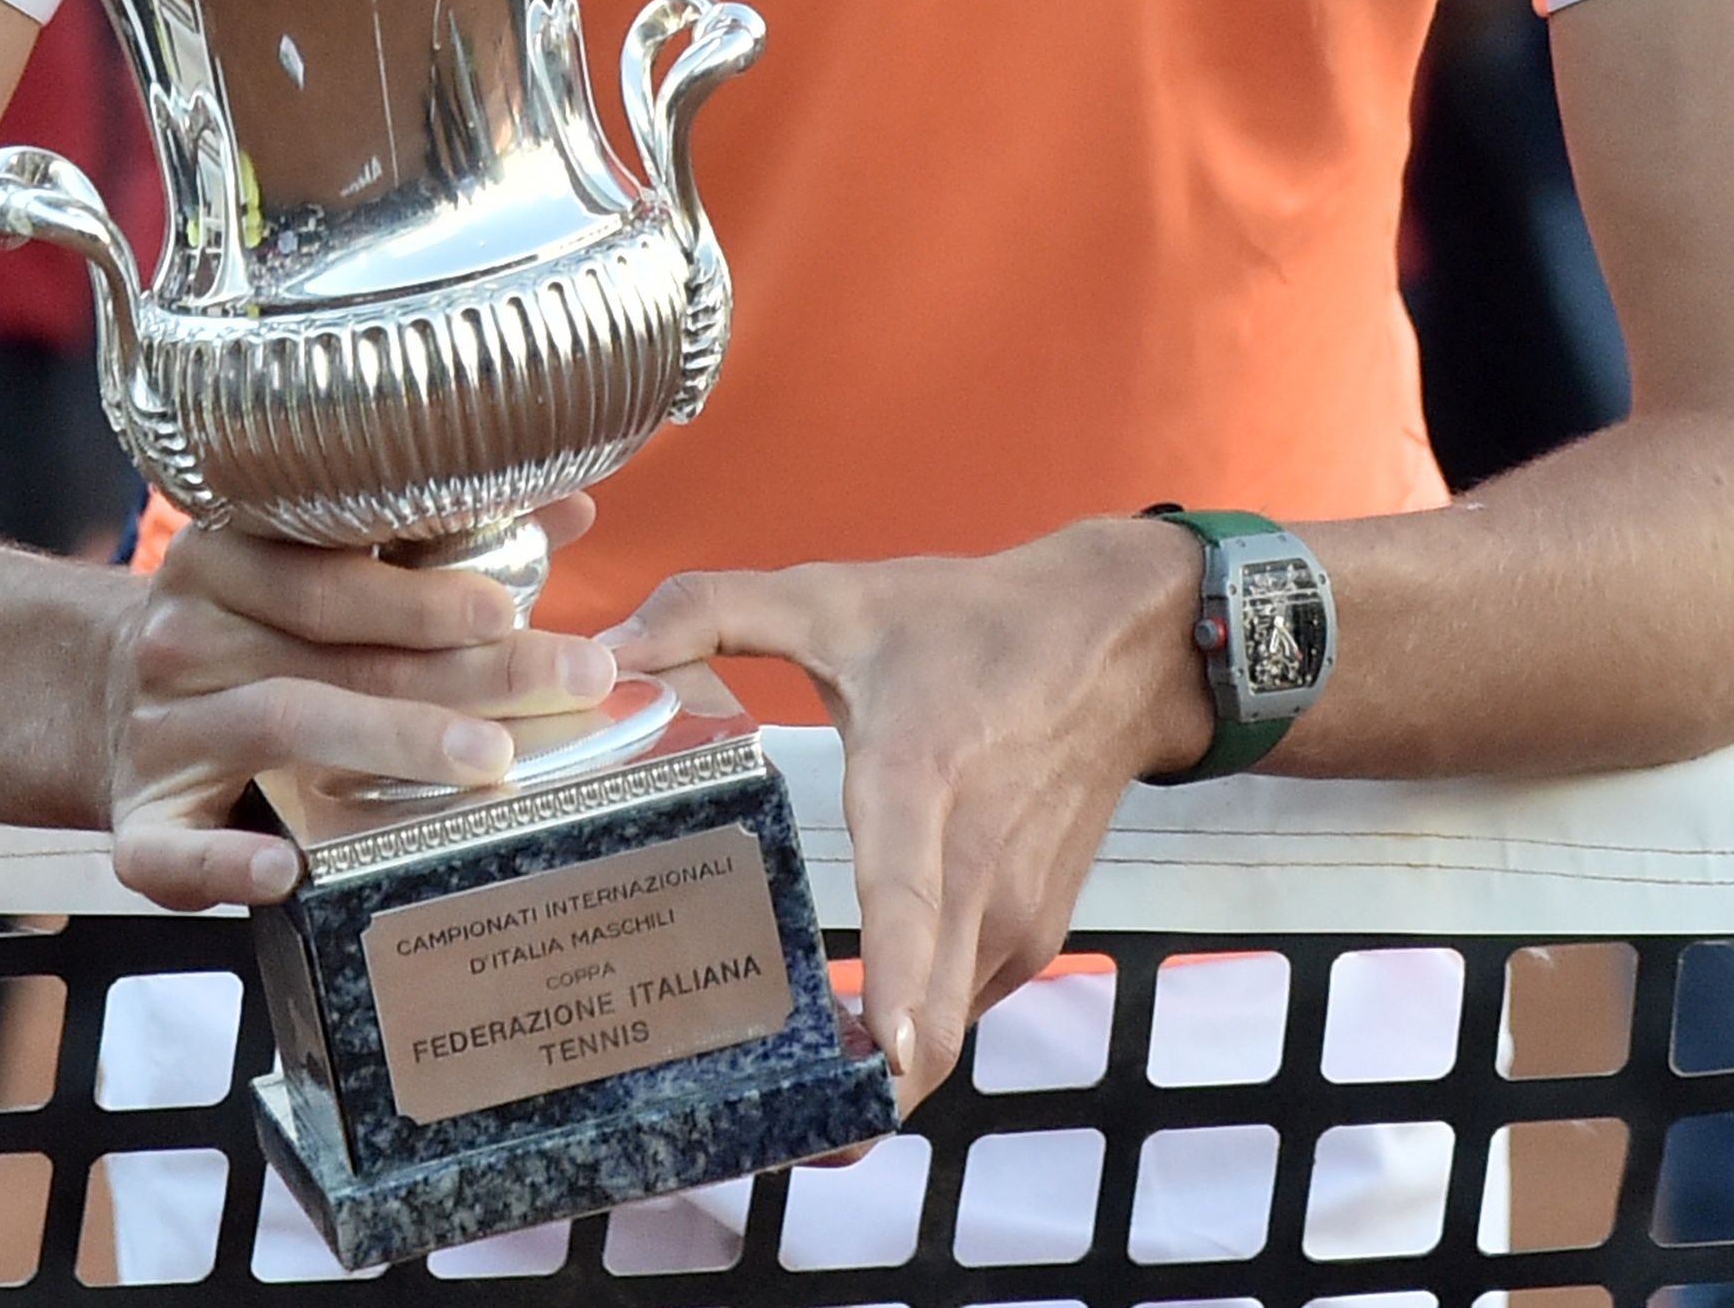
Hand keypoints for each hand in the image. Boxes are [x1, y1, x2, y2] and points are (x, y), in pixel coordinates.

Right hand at [99, 500, 617, 909]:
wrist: (114, 704)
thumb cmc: (258, 636)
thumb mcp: (323, 573)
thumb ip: (437, 544)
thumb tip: (571, 504)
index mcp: (228, 557)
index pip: (332, 571)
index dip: (424, 592)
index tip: (510, 609)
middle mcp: (186, 635)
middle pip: (333, 651)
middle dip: (461, 672)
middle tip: (562, 684)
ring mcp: (159, 730)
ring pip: (283, 723)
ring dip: (391, 741)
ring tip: (488, 758)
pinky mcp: (141, 822)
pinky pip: (170, 850)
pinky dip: (225, 863)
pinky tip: (288, 870)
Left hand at [614, 516, 1202, 1115]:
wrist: (1124, 645)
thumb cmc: (977, 624)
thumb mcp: (841, 595)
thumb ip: (713, 608)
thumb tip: (609, 647)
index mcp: (921, 780)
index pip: (911, 895)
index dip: (893, 982)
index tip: (872, 1057)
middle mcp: (979, 868)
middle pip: (929, 1025)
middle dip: (846, 1106)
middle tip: (747, 1138)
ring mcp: (1015, 915)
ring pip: (940, 1039)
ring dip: (869, 1082)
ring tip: (772, 1099)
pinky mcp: (1032, 936)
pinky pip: (958, 1015)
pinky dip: (905, 1041)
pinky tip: (844, 1034)